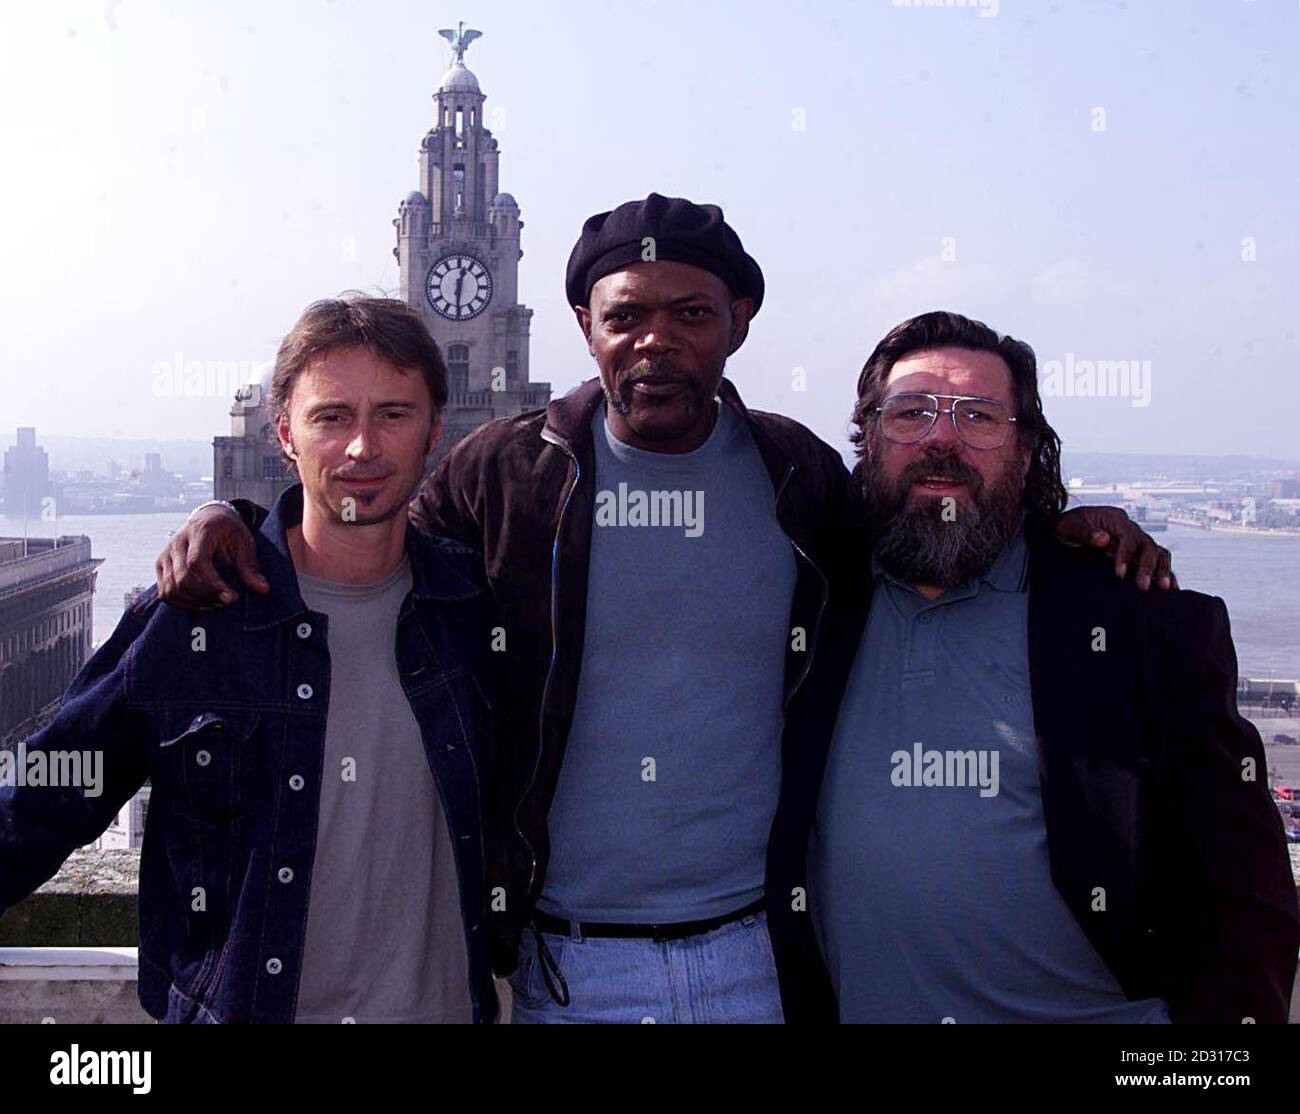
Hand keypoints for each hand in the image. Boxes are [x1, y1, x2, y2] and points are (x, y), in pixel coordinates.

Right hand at [155, 506, 268, 607]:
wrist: (209, 518)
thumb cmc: (228, 530)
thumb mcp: (244, 542)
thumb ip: (250, 567)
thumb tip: (263, 589)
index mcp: (199, 532)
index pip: (196, 563)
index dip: (212, 585)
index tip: (232, 598)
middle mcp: (177, 543)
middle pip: (183, 579)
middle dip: (207, 596)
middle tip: (227, 600)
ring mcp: (165, 555)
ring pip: (171, 589)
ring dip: (195, 602)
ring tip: (216, 602)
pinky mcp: (160, 565)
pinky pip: (165, 592)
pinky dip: (182, 603)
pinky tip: (201, 602)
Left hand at [1054, 505, 1176, 590]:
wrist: (1066, 529)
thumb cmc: (1066, 526)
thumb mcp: (1068, 526)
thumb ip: (1084, 532)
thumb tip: (1103, 539)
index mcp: (1115, 519)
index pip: (1128, 536)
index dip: (1126, 554)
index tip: (1119, 574)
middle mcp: (1129, 529)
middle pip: (1148, 545)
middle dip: (1147, 566)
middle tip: (1142, 587)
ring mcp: (1135, 542)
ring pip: (1157, 553)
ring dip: (1161, 570)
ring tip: (1163, 589)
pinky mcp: (1136, 554)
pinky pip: (1156, 562)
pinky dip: (1165, 574)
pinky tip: (1171, 590)